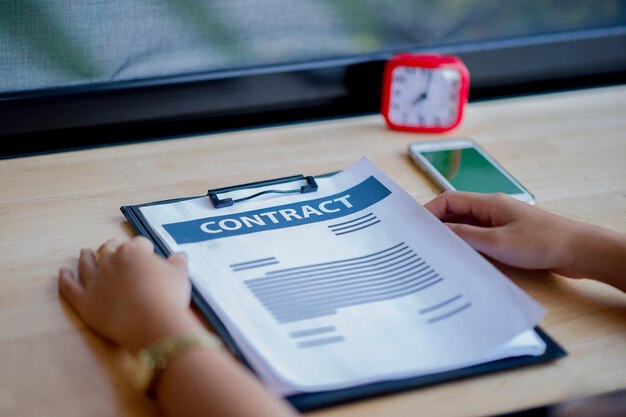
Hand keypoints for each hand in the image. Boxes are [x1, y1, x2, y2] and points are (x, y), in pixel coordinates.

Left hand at [59, 237, 202, 352]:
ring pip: (86, 265)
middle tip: (112, 247)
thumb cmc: (168, 296)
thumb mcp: (180, 276)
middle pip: (109, 250)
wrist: (150, 321)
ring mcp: (95, 280)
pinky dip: (65, 279)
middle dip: (112, 248)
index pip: (139, 244)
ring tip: (84, 253)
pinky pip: (70, 287)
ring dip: (85, 258)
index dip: (145, 249)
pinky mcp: (84, 301)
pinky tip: (63, 273)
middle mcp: (110, 261)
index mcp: (133, 251)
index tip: (148, 254)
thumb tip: (180, 256)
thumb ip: (178, 263)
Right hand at [424, 191, 586, 276]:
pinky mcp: (507, 236)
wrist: (579, 251)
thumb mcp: (497, 242)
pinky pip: (479, 237)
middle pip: (456, 212)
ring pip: (466, 226)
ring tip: (435, 251)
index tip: (414, 226)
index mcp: (488, 203)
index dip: (429, 211)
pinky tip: (460, 257)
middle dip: (437, 224)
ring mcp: (499, 223)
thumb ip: (466, 236)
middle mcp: (492, 209)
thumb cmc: (542, 242)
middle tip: (420, 241)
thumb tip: (439, 233)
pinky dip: (466, 244)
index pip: (449, 200)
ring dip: (452, 236)